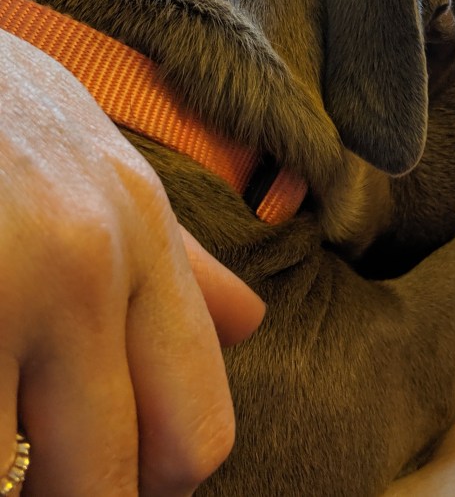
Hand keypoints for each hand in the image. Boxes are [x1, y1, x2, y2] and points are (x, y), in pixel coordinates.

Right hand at [0, 31, 263, 494]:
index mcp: (142, 231)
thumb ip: (180, 257)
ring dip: (6, 476)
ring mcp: (2, 281)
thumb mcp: (100, 167)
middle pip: (112, 480)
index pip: (196, 426)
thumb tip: (252, 323)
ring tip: (3, 420)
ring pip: (14, 479)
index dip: (155, 485)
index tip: (110, 484)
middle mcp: (87, 261)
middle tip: (35, 474)